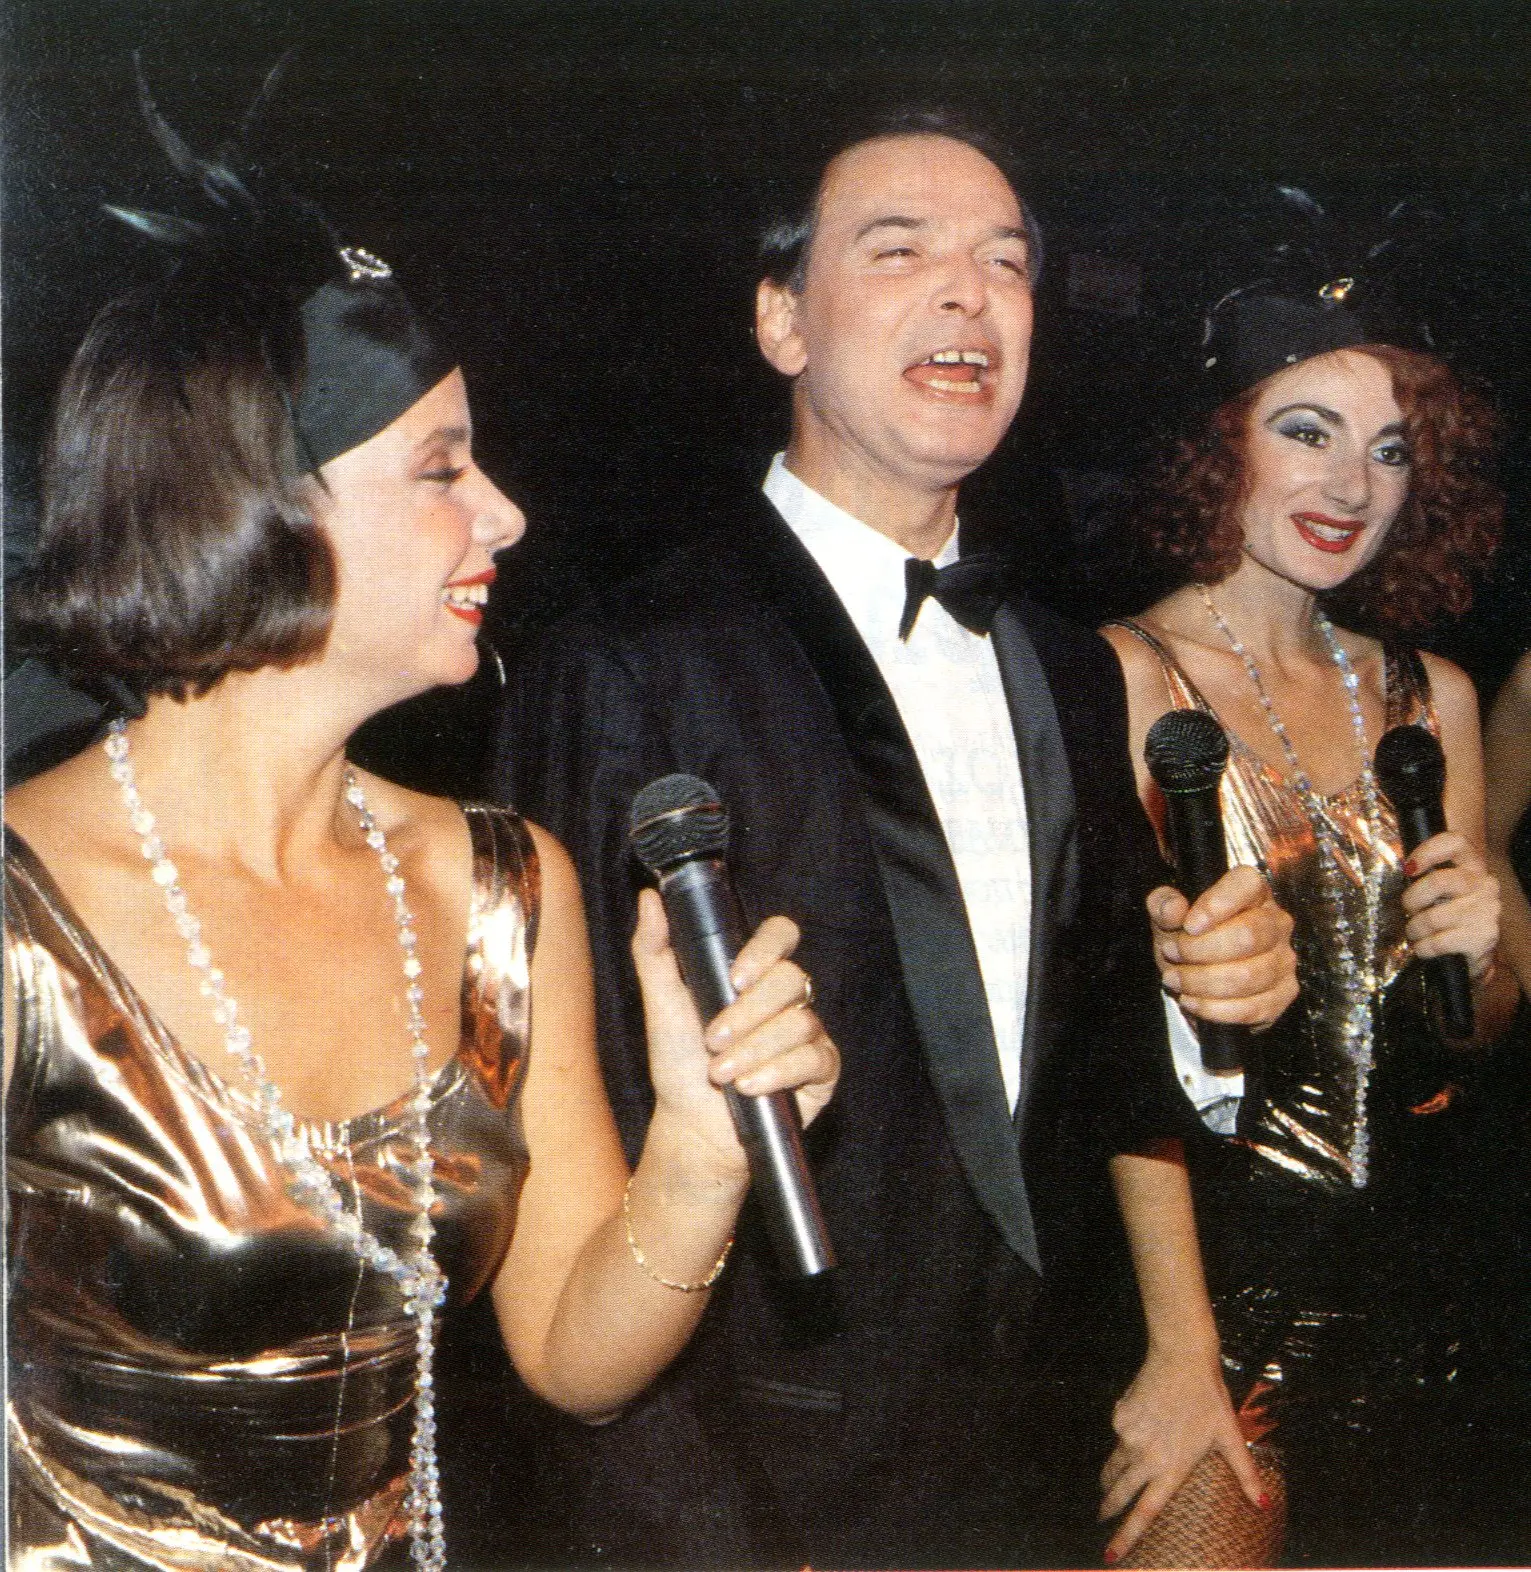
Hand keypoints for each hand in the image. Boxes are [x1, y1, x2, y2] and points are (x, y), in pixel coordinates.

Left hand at [631, 890, 838, 1178]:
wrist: (691, 1126)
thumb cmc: (677, 1062)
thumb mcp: (660, 1003)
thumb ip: (654, 950)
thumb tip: (649, 899)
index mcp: (754, 973)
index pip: (780, 935)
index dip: (766, 949)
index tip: (735, 977)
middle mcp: (787, 997)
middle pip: (792, 978)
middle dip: (748, 1013)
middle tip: (712, 1040)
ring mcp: (809, 1032)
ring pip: (801, 1021)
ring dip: (755, 1049)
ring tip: (721, 1073)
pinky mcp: (822, 1069)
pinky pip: (815, 1058)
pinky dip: (778, 1072)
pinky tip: (750, 1087)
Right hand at [1100, 1341, 1266, 1562]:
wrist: (1180, 1357)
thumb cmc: (1209, 1399)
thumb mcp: (1230, 1437)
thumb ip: (1245, 1475)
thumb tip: (1263, 1506)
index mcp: (1171, 1468)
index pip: (1144, 1512)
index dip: (1126, 1536)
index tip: (1110, 1556)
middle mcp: (1145, 1456)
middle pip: (1119, 1492)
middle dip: (1109, 1509)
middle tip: (1102, 1518)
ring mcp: (1128, 1435)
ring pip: (1114, 1466)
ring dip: (1110, 1480)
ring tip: (1107, 1488)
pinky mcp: (1119, 1415)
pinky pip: (1118, 1436)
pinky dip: (1123, 1441)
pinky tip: (1135, 1432)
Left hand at [1149, 866, 1296, 1028]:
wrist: (1196, 977)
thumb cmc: (1187, 939)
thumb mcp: (1167, 918)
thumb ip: (1164, 905)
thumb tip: (1173, 908)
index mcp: (1252, 893)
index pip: (1247, 883)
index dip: (1217, 904)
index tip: (1189, 925)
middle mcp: (1276, 923)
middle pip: (1248, 936)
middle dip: (1200, 950)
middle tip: (1172, 954)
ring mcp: (1283, 960)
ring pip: (1247, 976)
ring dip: (1201, 982)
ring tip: (1176, 979)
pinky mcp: (1283, 994)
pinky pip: (1252, 1008)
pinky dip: (1214, 1008)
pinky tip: (1193, 1001)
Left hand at [1401, 831, 1500, 978]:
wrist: (1473, 950)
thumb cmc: (1448, 913)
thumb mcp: (1439, 888)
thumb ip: (1425, 873)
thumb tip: (1403, 869)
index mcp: (1472, 864)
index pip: (1455, 841)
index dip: (1427, 850)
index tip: (1408, 869)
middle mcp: (1485, 883)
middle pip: (1438, 881)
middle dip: (1412, 899)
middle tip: (1409, 909)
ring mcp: (1488, 910)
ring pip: (1433, 917)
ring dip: (1415, 929)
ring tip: (1417, 932)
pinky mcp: (1484, 937)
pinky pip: (1438, 942)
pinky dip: (1424, 947)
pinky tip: (1425, 947)